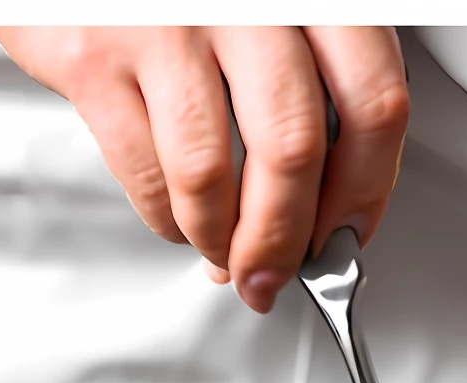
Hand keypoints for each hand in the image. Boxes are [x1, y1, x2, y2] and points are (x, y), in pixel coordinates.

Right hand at [0, 26, 408, 313]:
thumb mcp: (269, 14)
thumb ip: (307, 87)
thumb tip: (323, 205)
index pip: (371, 102)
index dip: (366, 188)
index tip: (348, 233)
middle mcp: (246, 4)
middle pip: (294, 149)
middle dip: (287, 239)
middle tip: (279, 271)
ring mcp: (168, 28)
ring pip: (213, 174)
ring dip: (221, 241)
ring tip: (223, 254)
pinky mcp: (95, 60)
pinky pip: (146, 172)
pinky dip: (167, 220)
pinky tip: (178, 218)